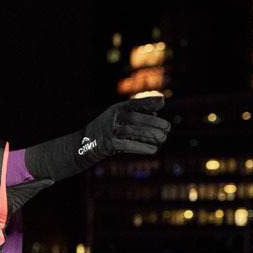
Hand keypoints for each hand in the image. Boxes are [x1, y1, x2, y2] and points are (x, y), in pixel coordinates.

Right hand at [22, 96, 170, 182]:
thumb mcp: (118, 119)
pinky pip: (128, 145)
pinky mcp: (108, 145)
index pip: (134, 103)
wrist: (83, 146)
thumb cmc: (106, 132)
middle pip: (135, 118)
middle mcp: (112, 118)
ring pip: (133, 131)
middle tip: (168, 128)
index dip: (148, 102)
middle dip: (153, 123)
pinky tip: (154, 150)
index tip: (162, 103)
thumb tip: (157, 113)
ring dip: (150, 135)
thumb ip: (136, 115)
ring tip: (163, 138)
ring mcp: (109, 131)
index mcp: (116, 109)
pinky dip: (142, 147)